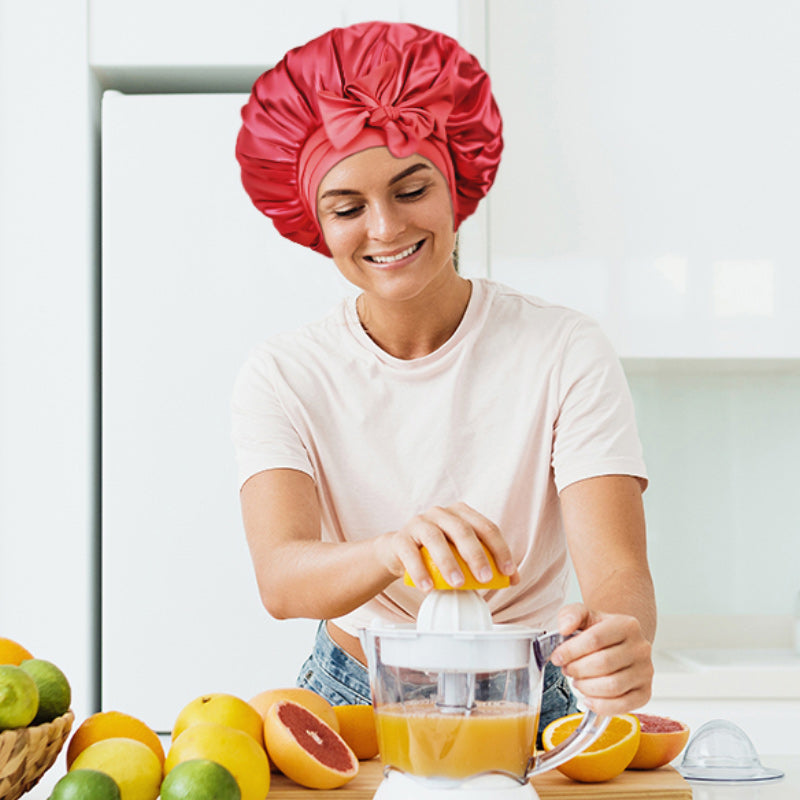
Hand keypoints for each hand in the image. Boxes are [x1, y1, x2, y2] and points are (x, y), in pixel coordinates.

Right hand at [377, 502, 518, 590]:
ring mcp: (418, 523)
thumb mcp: (461, 555)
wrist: (399, 553)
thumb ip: (484, 562)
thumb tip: (512, 579)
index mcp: (461, 514)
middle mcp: (440, 513)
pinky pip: (410, 552)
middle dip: (476, 555)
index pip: (486, 527)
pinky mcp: (400, 538)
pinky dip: (419, 571)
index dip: (499, 549)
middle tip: (485, 579)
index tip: (507, 572)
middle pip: (462, 530)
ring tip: (457, 584)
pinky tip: (428, 587)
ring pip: (435, 538)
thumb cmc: (436, 554)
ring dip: (448, 562)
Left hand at [550, 603, 652, 714]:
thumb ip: (571, 614)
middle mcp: (640, 648)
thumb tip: (564, 627)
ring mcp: (645, 672)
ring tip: (578, 681)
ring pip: (612, 686)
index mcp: (627, 625)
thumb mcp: (584, 615)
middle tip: (567, 669)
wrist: (620, 644)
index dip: (571, 650)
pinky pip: (623, 705)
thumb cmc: (600, 632)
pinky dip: (600, 706)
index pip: (595, 638)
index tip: (557, 657)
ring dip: (586, 687)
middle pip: (603, 663)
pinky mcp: (645, 693)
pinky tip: (588, 698)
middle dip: (577, 669)